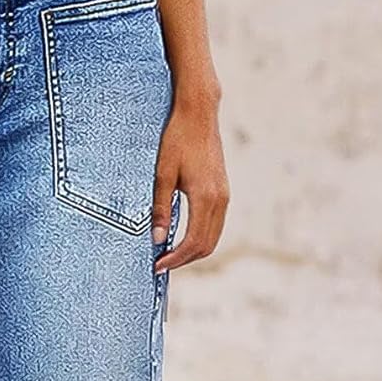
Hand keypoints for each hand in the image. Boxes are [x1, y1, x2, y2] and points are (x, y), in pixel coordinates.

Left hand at [151, 95, 229, 274]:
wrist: (199, 114)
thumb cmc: (177, 139)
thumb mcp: (162, 174)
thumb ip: (160, 209)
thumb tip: (157, 239)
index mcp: (205, 197)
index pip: (193, 242)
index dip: (175, 258)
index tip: (157, 266)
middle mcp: (220, 199)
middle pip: (207, 245)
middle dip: (184, 259)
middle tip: (161, 263)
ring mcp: (224, 195)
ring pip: (213, 236)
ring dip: (193, 250)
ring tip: (169, 253)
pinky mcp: (223, 190)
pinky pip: (215, 224)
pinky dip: (201, 236)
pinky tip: (182, 236)